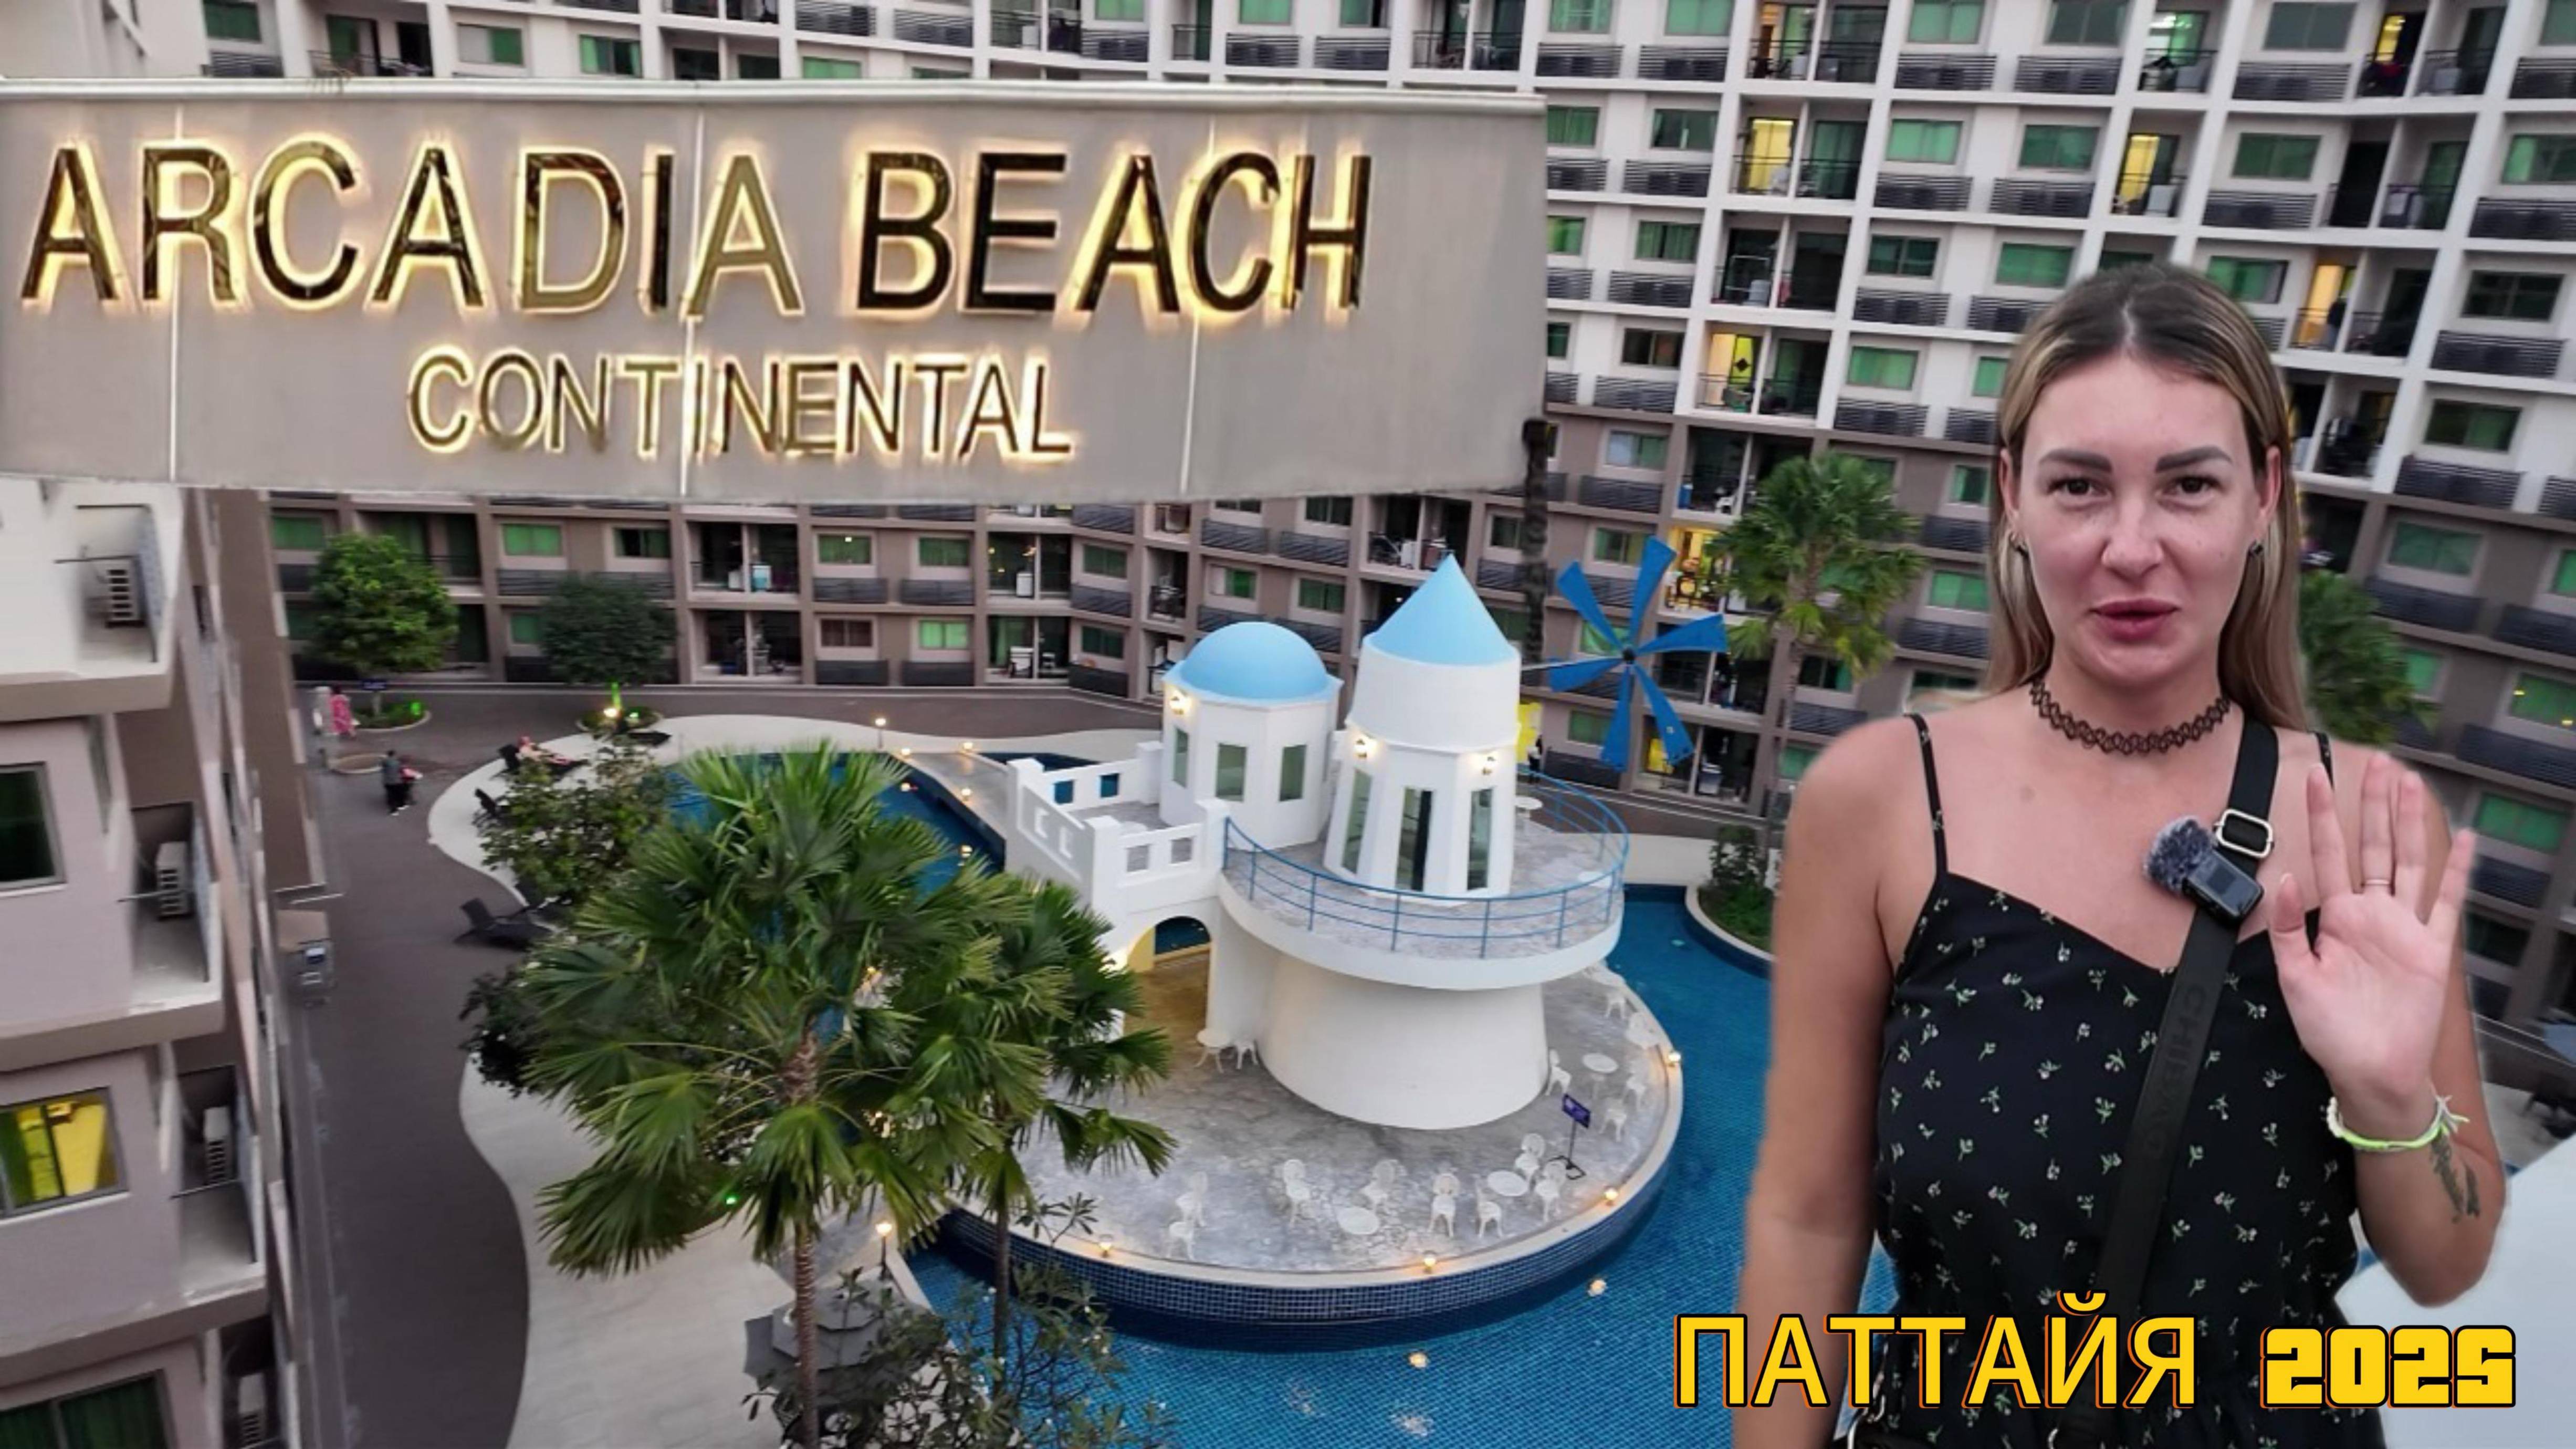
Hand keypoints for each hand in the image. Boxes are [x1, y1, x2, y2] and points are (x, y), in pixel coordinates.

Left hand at [2266, 755, 2473, 1125]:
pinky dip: (2458, 873)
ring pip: (2412, 864)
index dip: (2324, 817)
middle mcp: (2372, 914)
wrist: (2368, 1072)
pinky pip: (2449, 905)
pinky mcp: (2433, 951)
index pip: (2328, 855)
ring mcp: (2405, 929)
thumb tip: (2282, 875)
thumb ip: (2289, 928)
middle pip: (2375, 848)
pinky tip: (2466, 840)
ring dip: (2411, 825)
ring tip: (2411, 783)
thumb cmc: (2328, 1030)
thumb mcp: (2295, 978)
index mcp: (2336, 918)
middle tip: (2376, 761)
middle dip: (2374, 806)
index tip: (2317, 777)